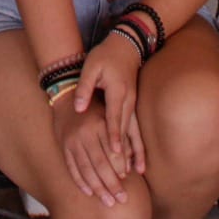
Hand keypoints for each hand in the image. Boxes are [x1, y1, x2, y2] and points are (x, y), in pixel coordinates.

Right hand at [50, 90, 131, 206]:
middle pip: (100, 164)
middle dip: (112, 184)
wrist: (66, 96)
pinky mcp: (63, 146)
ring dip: (98, 188)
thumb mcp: (110, 115)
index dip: (120, 167)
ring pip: (86, 170)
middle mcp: (85, 133)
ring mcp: (72, 141)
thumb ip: (122, 136)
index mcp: (100, 124)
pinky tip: (89, 192)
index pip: (112, 151)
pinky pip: (72, 168)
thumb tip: (130, 164)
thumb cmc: (95, 106)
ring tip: (108, 200)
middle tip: (121, 198)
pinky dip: (80, 182)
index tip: (126, 179)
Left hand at [76, 32, 144, 178]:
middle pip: (126, 129)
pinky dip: (138, 143)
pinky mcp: (133, 105)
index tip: (114, 153)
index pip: (114, 117)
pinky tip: (140, 157)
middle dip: (124, 151)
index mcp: (117, 91)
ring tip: (137, 171)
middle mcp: (128, 100)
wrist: (125, 46)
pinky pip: (136, 128)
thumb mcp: (91, 67)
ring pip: (134, 131)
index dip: (114, 135)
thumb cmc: (105, 56)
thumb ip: (85, 87)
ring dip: (135, 151)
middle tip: (122, 172)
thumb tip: (78, 108)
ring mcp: (132, 103)